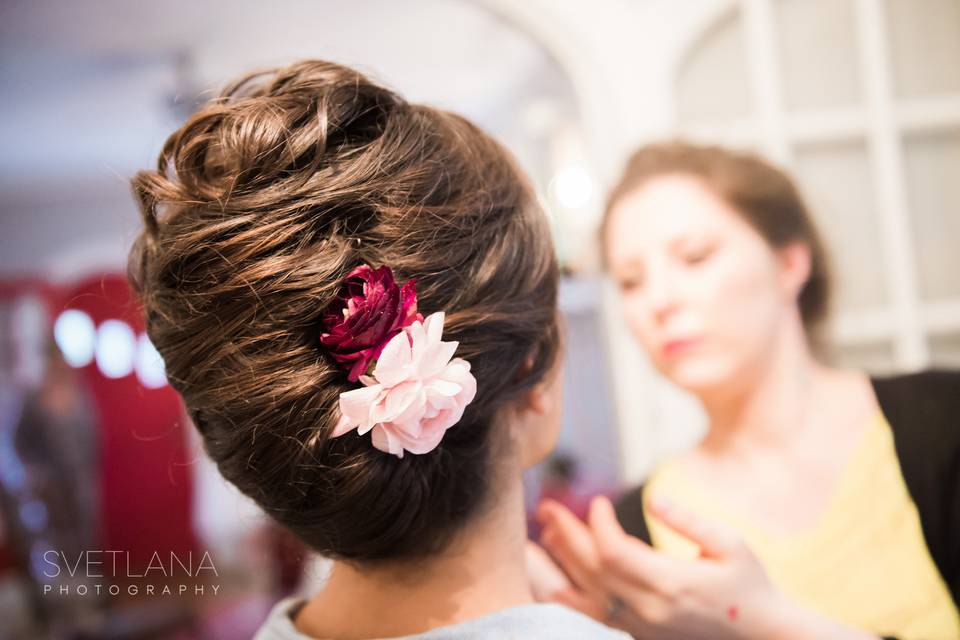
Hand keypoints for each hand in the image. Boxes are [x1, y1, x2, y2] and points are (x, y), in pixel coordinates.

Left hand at [536, 496, 878, 639]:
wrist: (760, 636)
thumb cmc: (749, 584)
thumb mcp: (730, 544)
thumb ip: (688, 521)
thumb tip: (653, 499)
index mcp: (672, 583)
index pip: (614, 552)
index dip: (598, 524)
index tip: (598, 501)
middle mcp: (649, 608)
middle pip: (593, 568)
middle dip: (567, 534)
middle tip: (546, 507)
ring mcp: (641, 625)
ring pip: (587, 593)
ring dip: (561, 561)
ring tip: (545, 531)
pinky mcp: (639, 633)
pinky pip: (593, 615)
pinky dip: (569, 596)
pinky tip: (552, 577)